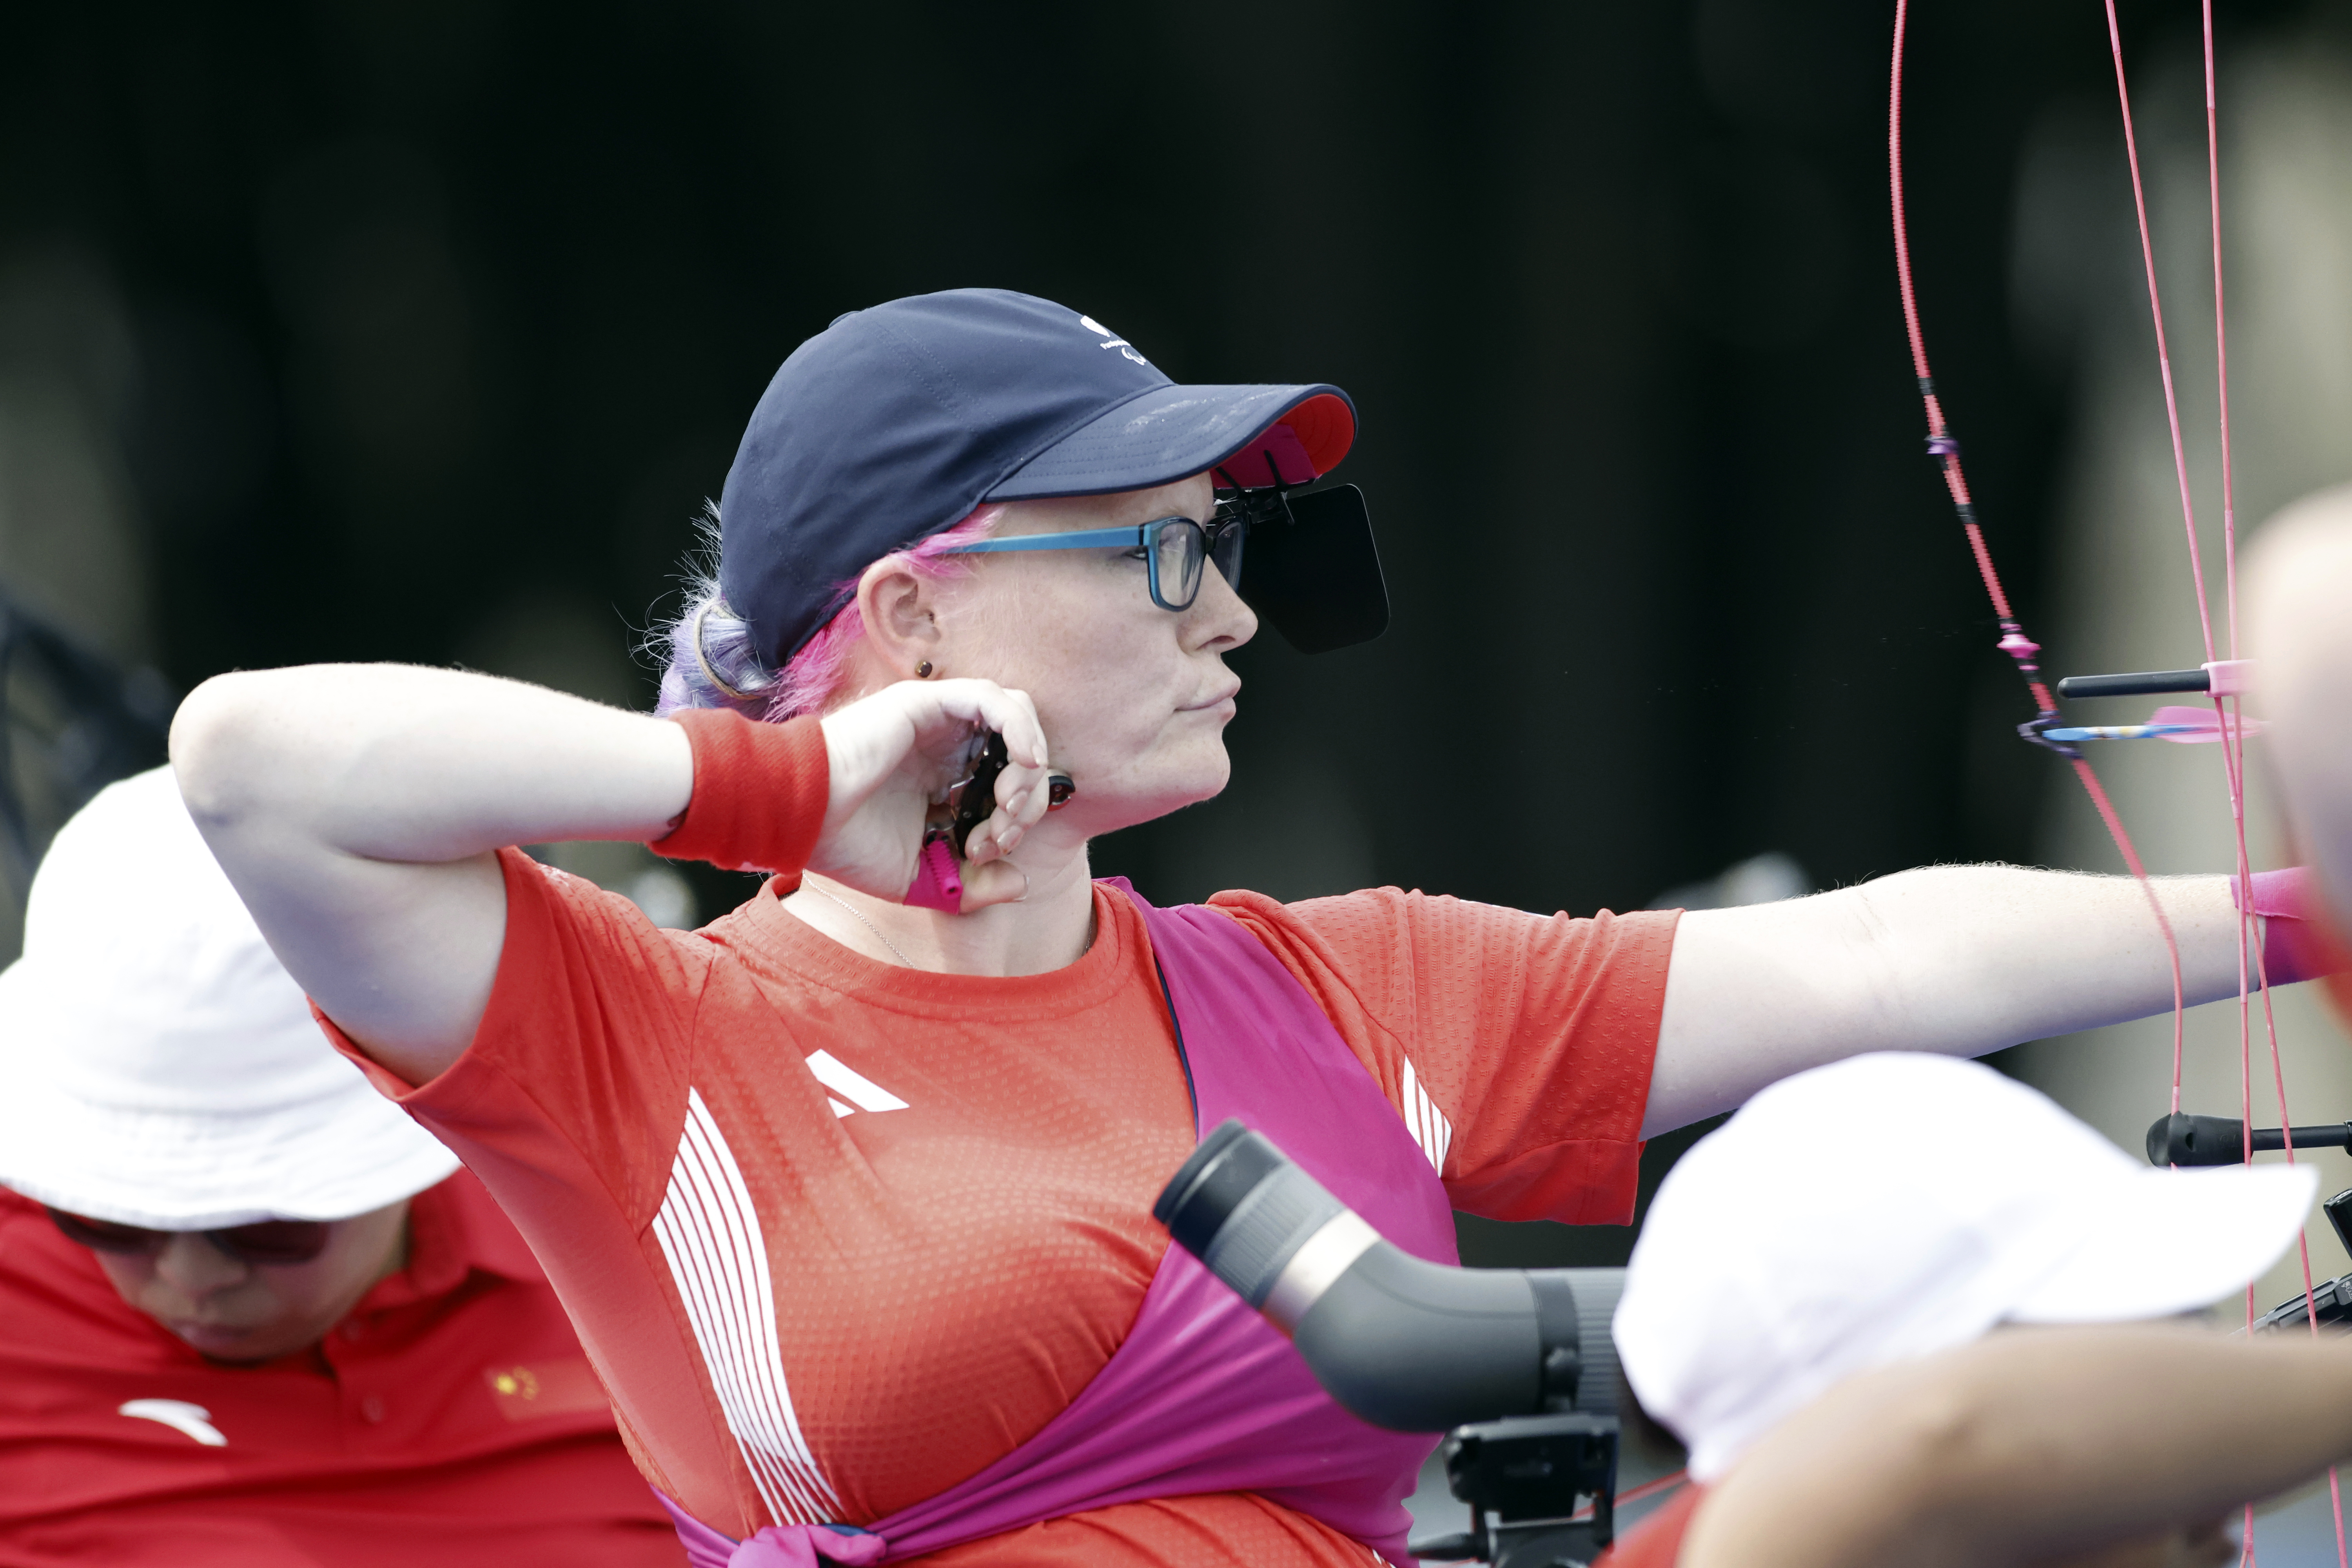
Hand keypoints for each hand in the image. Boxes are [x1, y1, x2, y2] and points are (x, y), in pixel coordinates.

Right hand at [813, 678, 1052, 910]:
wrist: (801, 819)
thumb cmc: (849, 846)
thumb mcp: (922, 878)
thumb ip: (972, 885)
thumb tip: (1022, 881)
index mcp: (946, 779)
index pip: (1007, 783)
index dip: (1014, 820)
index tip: (985, 852)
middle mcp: (947, 745)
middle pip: (1020, 751)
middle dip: (1026, 798)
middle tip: (1001, 831)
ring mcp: (938, 720)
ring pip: (1014, 716)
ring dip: (1027, 760)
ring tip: (1009, 801)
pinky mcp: (926, 702)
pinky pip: (991, 698)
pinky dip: (1018, 725)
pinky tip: (1025, 761)